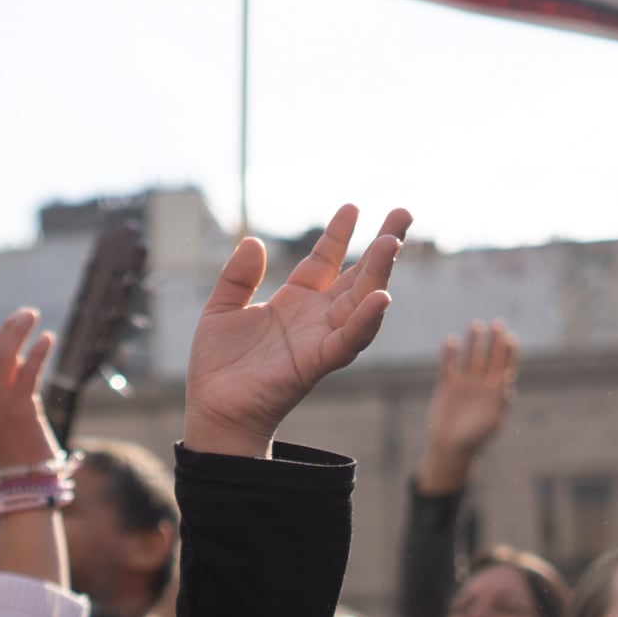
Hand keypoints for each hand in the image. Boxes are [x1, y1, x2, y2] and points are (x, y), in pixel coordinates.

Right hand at [0, 310, 61, 471]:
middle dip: (9, 329)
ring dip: (20, 333)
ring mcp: (2, 407)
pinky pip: (28, 374)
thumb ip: (16, 395)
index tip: (16, 323)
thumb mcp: (15, 424)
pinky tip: (48, 338)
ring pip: (5, 359)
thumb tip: (27, 365)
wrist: (28, 486)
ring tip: (35, 316)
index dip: (1, 338)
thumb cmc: (27, 459)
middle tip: (26, 313)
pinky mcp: (22, 412)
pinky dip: (38, 352)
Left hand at [183, 203, 409, 458]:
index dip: (339, 234)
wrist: (213, 410)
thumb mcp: (221, 309)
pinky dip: (365, 321)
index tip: (353, 206)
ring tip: (391, 243)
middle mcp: (315, 317)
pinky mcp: (316, 364)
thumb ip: (237, 277)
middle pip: (357, 275)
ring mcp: (320, 339)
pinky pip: (347, 342)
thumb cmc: (220, 365)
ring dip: (378, 273)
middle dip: (382, 245)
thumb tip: (254, 241)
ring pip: (360, 302)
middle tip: (404, 213)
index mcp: (295, 301)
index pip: (325, 260)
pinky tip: (381, 298)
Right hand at [418, 320, 516, 494]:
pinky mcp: (447, 386)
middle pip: (489, 357)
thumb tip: (509, 377)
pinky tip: (450, 341)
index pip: (505, 366)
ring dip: (473, 341)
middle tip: (498, 323)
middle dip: (494, 341)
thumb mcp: (494, 419)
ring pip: (470, 357)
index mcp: (496, 391)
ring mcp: (464, 383)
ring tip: (476, 324)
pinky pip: (448, 366)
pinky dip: (449, 354)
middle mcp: (481, 384)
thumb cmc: (475, 438)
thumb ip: (502, 398)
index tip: (511, 338)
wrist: (451, 448)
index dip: (508, 352)